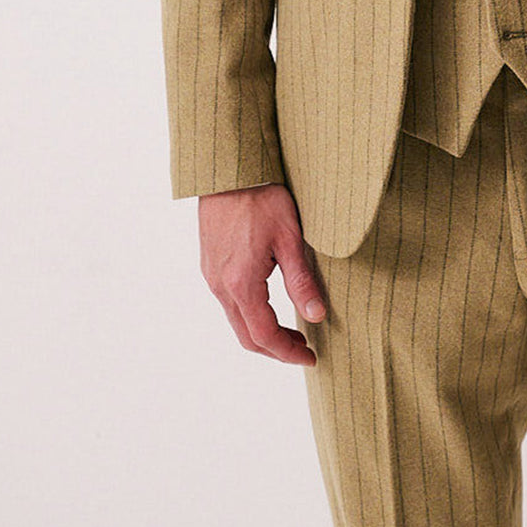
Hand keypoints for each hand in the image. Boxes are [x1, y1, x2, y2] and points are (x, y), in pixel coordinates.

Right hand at [198, 183, 326, 366]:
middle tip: (303, 348)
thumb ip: (301, 280)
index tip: (310, 356)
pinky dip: (249, 313)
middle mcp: (220, 285)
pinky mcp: (210, 264)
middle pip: (246, 336)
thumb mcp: (290, 238)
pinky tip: (269, 302)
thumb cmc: (261, 197)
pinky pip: (228, 302)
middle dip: (275, 348)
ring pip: (236, 320)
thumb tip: (317, 316)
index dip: (288, 352)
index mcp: (241, 283)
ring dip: (262, 332)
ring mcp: (212, 275)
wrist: (229, 170)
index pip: (264, 335)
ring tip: (291, 328)